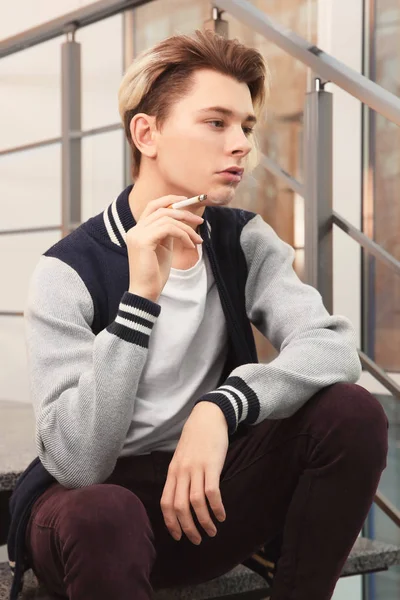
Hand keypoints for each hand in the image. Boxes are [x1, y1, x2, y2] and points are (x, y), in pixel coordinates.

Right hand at [126, 195, 203, 301]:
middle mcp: (135, 230)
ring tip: (197, 240)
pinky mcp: (143, 241)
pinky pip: (169, 229)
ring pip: (168, 219)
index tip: (187, 202)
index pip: (153, 206)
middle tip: (200, 220)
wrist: (146, 292)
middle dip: (184, 212)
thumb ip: (167, 233)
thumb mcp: (163, 248)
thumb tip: (179, 220)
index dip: (170, 201)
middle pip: (161, 209)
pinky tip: (190, 246)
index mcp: (138, 230)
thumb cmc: (155, 274)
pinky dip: (183, 235)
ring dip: (187, 228)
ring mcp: (137, 234)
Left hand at [160, 402, 227, 544]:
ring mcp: (196, 468)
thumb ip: (180, 476)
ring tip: (212, 531)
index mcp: (173, 472)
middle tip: (197, 540)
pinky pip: (212, 492)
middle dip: (187, 528)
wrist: (208, 416)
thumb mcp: (182, 457)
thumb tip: (181, 500)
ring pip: (195, 502)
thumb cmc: (196, 439)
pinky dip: (216, 508)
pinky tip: (222, 515)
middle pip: (179, 507)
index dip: (171, 523)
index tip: (178, 537)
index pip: (166, 503)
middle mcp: (182, 472)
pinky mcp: (212, 465)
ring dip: (204, 521)